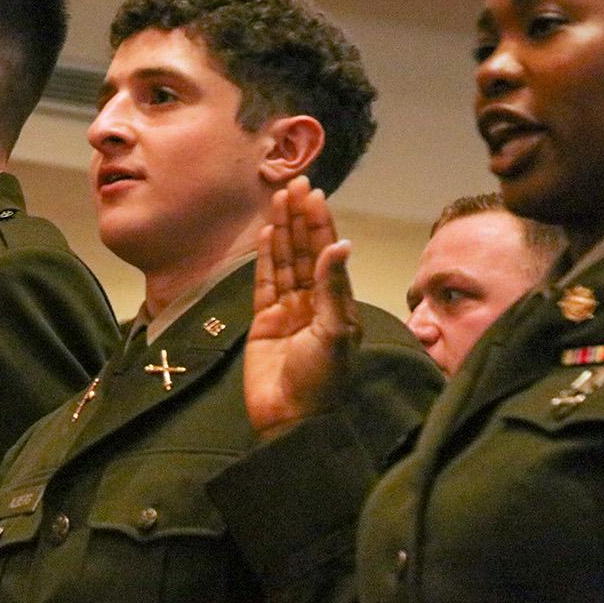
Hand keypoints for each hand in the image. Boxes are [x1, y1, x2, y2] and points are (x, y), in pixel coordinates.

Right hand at [244, 177, 360, 439]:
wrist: (290, 419)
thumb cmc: (321, 380)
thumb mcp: (335, 332)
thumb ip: (333, 287)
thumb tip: (339, 244)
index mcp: (338, 304)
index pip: (327, 254)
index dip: (320, 223)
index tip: (314, 193)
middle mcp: (315, 302)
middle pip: (305, 251)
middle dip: (301, 218)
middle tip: (296, 184)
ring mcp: (288, 311)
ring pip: (285, 262)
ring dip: (283, 230)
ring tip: (279, 199)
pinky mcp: (264, 322)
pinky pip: (264, 282)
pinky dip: (265, 258)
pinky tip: (266, 235)